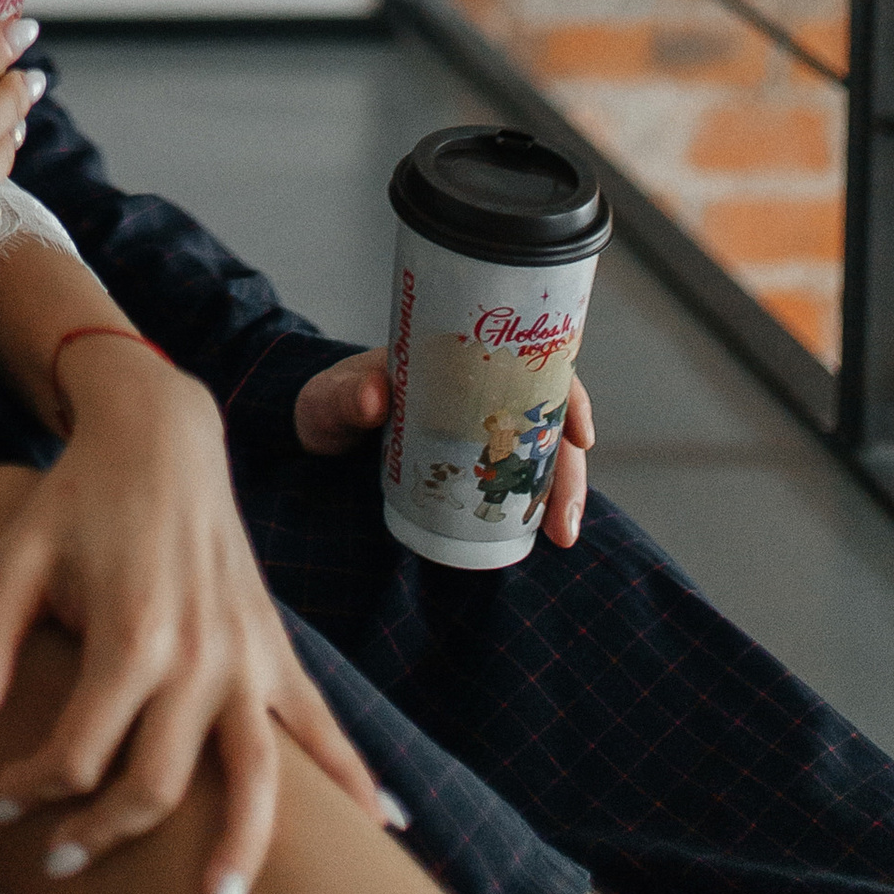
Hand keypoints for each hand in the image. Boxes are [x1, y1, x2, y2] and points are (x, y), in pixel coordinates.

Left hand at [0, 341, 386, 893]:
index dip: (30, 789)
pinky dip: (355, 780)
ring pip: (258, 777)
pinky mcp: (275, 647)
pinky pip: (322, 725)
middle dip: (104, 835)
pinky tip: (384, 831)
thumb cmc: (77, 497)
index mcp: (132, 634)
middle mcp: (200, 654)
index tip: (1, 799)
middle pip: (157, 786)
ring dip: (242, 851)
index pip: (77, 755)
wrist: (160, 432)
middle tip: (62, 860)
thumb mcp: (13, 554)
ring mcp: (248, 654)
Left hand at [294, 346, 595, 549]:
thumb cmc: (326, 401)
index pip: (528, 362)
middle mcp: (476, 391)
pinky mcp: (467, 464)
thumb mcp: (331, 396)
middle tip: (567, 519)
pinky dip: (535, 502)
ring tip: (563, 535)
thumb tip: (376, 397)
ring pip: (537, 453)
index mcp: (455, 358)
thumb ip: (347, 395)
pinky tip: (544, 532)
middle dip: (568, 466)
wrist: (312, 428)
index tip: (580, 434)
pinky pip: (515, 477)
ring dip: (559, 491)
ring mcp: (475, 430)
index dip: (564, 392)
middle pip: (544, 417)